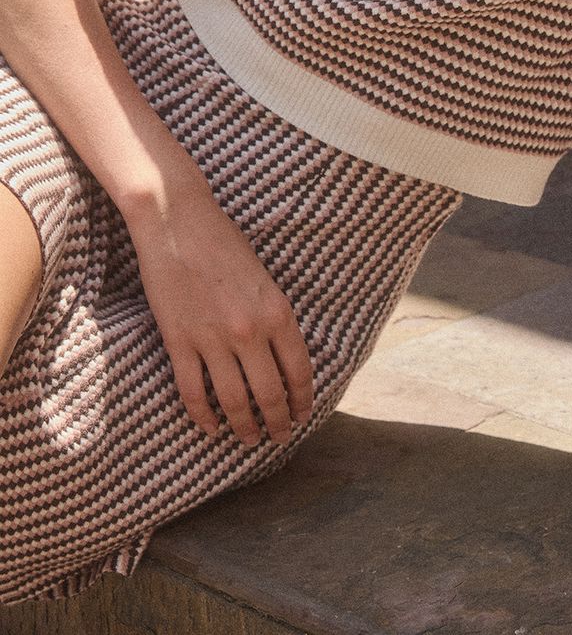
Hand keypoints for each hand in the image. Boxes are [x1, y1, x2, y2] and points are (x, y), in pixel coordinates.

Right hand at [129, 189, 314, 448]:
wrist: (178, 221)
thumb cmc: (224, 241)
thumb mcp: (264, 277)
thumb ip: (273, 317)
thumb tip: (281, 356)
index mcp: (278, 312)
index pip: (299, 371)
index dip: (302, 400)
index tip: (302, 416)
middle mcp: (249, 331)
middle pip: (269, 394)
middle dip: (278, 422)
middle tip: (279, 437)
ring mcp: (212, 340)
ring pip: (233, 401)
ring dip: (244, 427)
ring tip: (248, 439)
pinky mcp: (179, 342)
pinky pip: (194, 392)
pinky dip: (203, 416)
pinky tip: (210, 427)